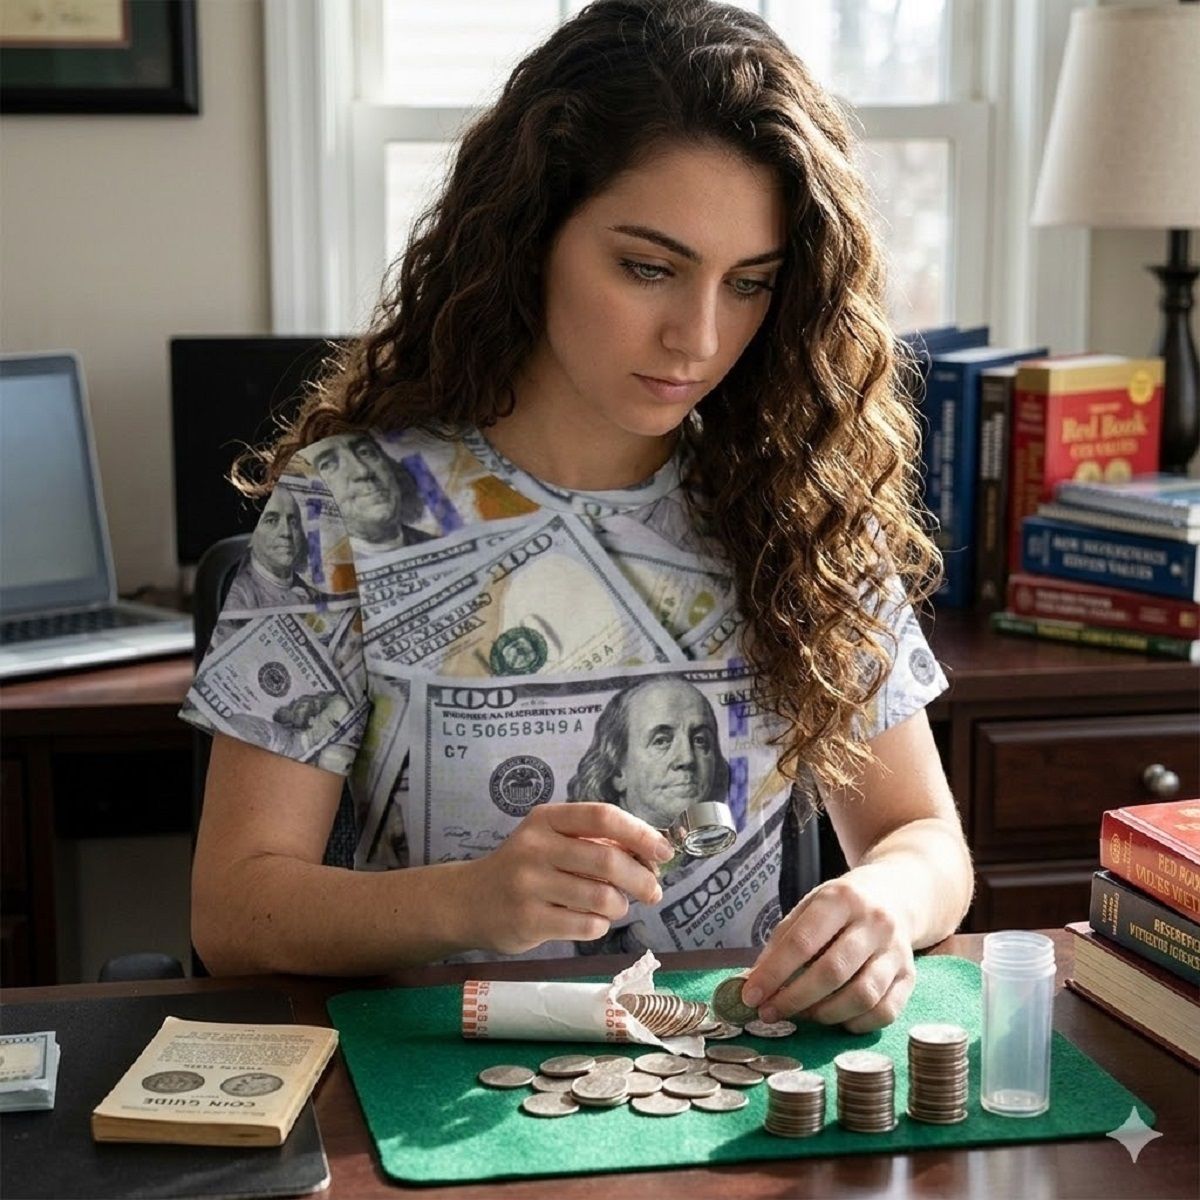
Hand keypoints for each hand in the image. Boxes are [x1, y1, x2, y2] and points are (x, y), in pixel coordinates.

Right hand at [467, 802, 673, 954]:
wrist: (469, 900)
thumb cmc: (523, 867)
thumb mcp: (550, 840)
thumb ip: (593, 841)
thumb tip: (651, 856)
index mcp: (546, 820)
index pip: (602, 817)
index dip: (639, 833)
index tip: (663, 851)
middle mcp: (535, 848)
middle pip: (607, 860)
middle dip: (641, 878)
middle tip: (653, 890)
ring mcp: (529, 885)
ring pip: (601, 897)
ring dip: (620, 905)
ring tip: (616, 906)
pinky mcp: (529, 921)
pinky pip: (586, 925)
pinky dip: (600, 925)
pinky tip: (592, 921)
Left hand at [739, 865, 915, 1033]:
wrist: (894, 894)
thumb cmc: (841, 906)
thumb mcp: (808, 908)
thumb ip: (782, 942)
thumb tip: (751, 982)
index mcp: (840, 899)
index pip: (802, 942)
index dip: (773, 973)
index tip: (751, 996)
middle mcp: (874, 923)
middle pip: (832, 972)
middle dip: (794, 999)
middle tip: (770, 1012)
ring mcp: (896, 951)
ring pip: (862, 996)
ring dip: (824, 1014)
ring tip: (802, 1014)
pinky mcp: (910, 976)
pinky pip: (885, 1012)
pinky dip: (856, 1023)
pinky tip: (835, 1019)